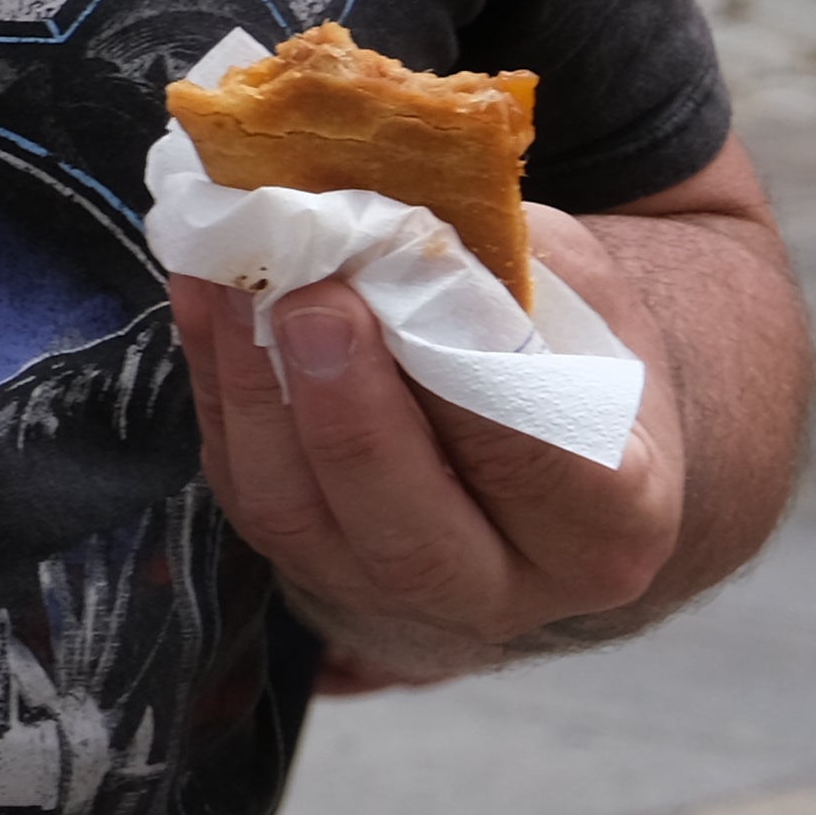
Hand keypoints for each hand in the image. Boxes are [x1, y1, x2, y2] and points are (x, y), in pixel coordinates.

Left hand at [167, 222, 679, 686]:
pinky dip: (216, 389)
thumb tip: (383, 222)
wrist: (548, 411)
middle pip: (411, 535)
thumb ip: (498, 270)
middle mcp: (506, 587)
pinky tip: (203, 298)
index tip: (416, 302)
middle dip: (348, 416)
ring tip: (232, 282)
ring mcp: (395, 591)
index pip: (541, 473)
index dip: (469, 394)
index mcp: (613, 528)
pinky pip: (245, 489)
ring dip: (253, 393)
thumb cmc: (570, 342)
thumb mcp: (572, 292)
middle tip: (308, 301)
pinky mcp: (307, 560)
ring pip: (302, 522)